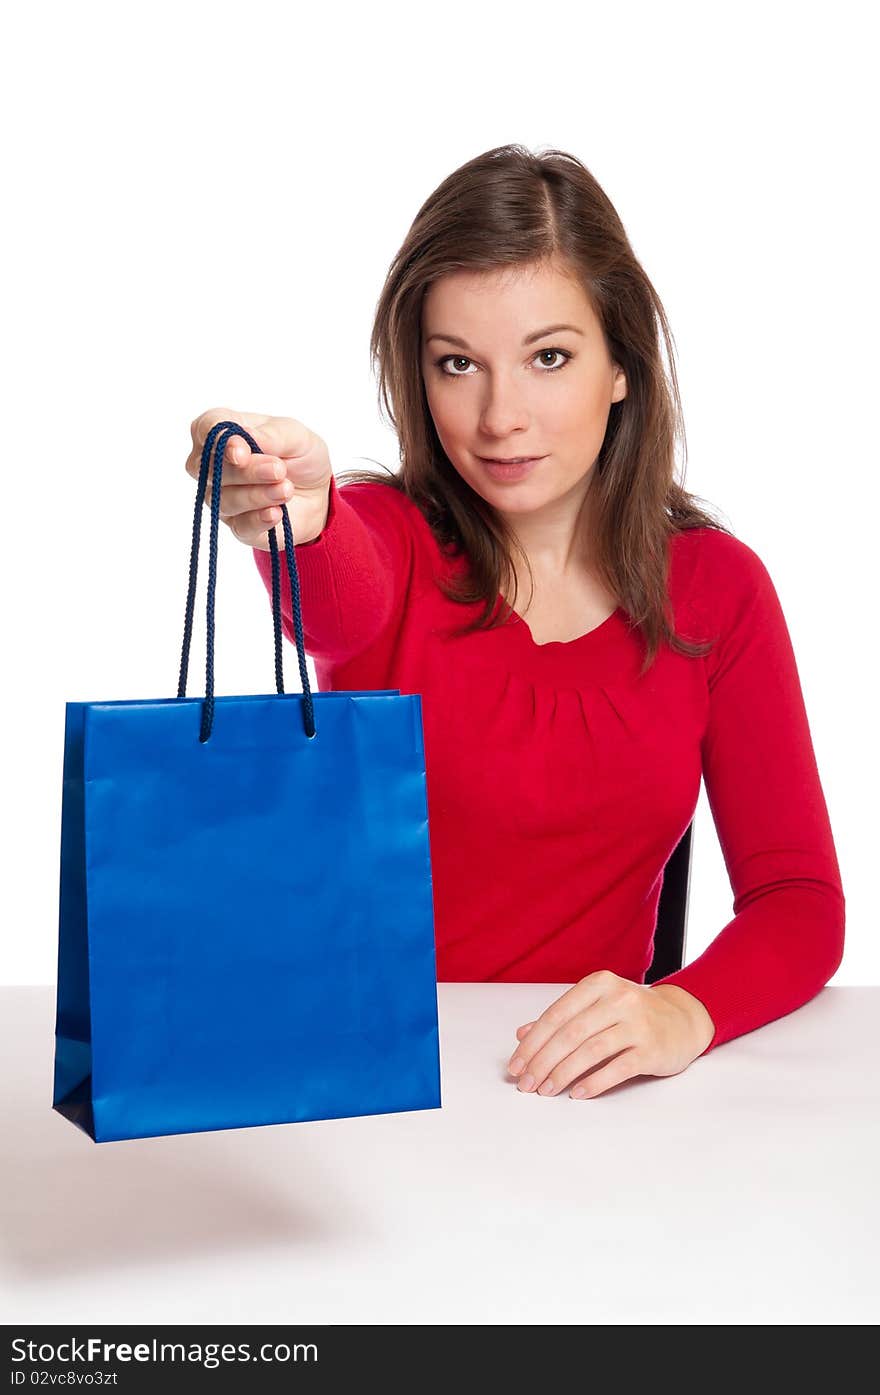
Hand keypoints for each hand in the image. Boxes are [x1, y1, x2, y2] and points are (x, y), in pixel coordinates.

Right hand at [185, 408, 332, 551]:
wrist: (319, 492)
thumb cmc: (299, 455)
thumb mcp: (295, 436)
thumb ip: (269, 434)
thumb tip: (243, 435)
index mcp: (225, 433)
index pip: (206, 428)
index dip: (218, 441)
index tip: (241, 452)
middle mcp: (215, 466)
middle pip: (210, 468)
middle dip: (246, 471)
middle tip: (279, 470)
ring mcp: (223, 498)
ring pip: (224, 499)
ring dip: (258, 495)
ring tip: (287, 489)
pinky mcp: (239, 526)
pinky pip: (240, 526)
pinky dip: (259, 519)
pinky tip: (277, 513)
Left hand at [507, 971, 715, 1099]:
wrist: (683, 1019)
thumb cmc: (633, 1013)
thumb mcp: (597, 1006)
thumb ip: (562, 1018)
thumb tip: (522, 1034)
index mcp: (599, 984)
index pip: (557, 1014)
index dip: (532, 1042)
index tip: (516, 1065)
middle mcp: (618, 999)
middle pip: (570, 1034)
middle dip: (542, 1062)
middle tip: (526, 1084)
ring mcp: (637, 1023)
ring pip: (591, 1050)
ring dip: (563, 1074)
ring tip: (546, 1090)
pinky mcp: (652, 1049)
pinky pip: (617, 1068)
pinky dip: (594, 1082)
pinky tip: (577, 1093)